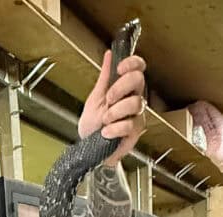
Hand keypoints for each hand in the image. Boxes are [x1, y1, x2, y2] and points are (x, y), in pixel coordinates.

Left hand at [78, 50, 146, 164]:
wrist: (88, 150)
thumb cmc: (92, 126)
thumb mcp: (94, 98)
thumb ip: (104, 77)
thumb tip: (109, 56)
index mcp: (124, 88)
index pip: (137, 68)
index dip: (132, 63)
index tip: (119, 68)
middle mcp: (133, 99)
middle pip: (138, 80)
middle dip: (120, 87)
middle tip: (108, 99)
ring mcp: (136, 115)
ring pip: (135, 103)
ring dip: (115, 112)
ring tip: (104, 120)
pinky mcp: (136, 132)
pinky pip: (129, 124)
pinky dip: (114, 129)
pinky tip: (106, 133)